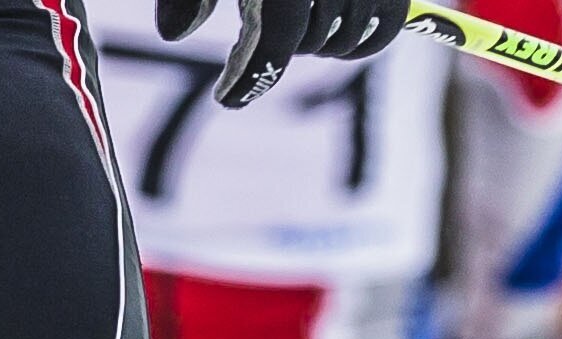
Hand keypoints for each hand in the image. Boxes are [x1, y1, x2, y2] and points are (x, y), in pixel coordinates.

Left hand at [156, 0, 414, 110]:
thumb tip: (173, 34)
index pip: (274, 42)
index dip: (251, 77)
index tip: (228, 96)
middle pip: (312, 42)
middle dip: (279, 52)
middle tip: (255, 53)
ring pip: (352, 38)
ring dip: (321, 46)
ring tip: (296, 36)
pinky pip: (389, 20)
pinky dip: (368, 37)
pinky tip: (336, 36)